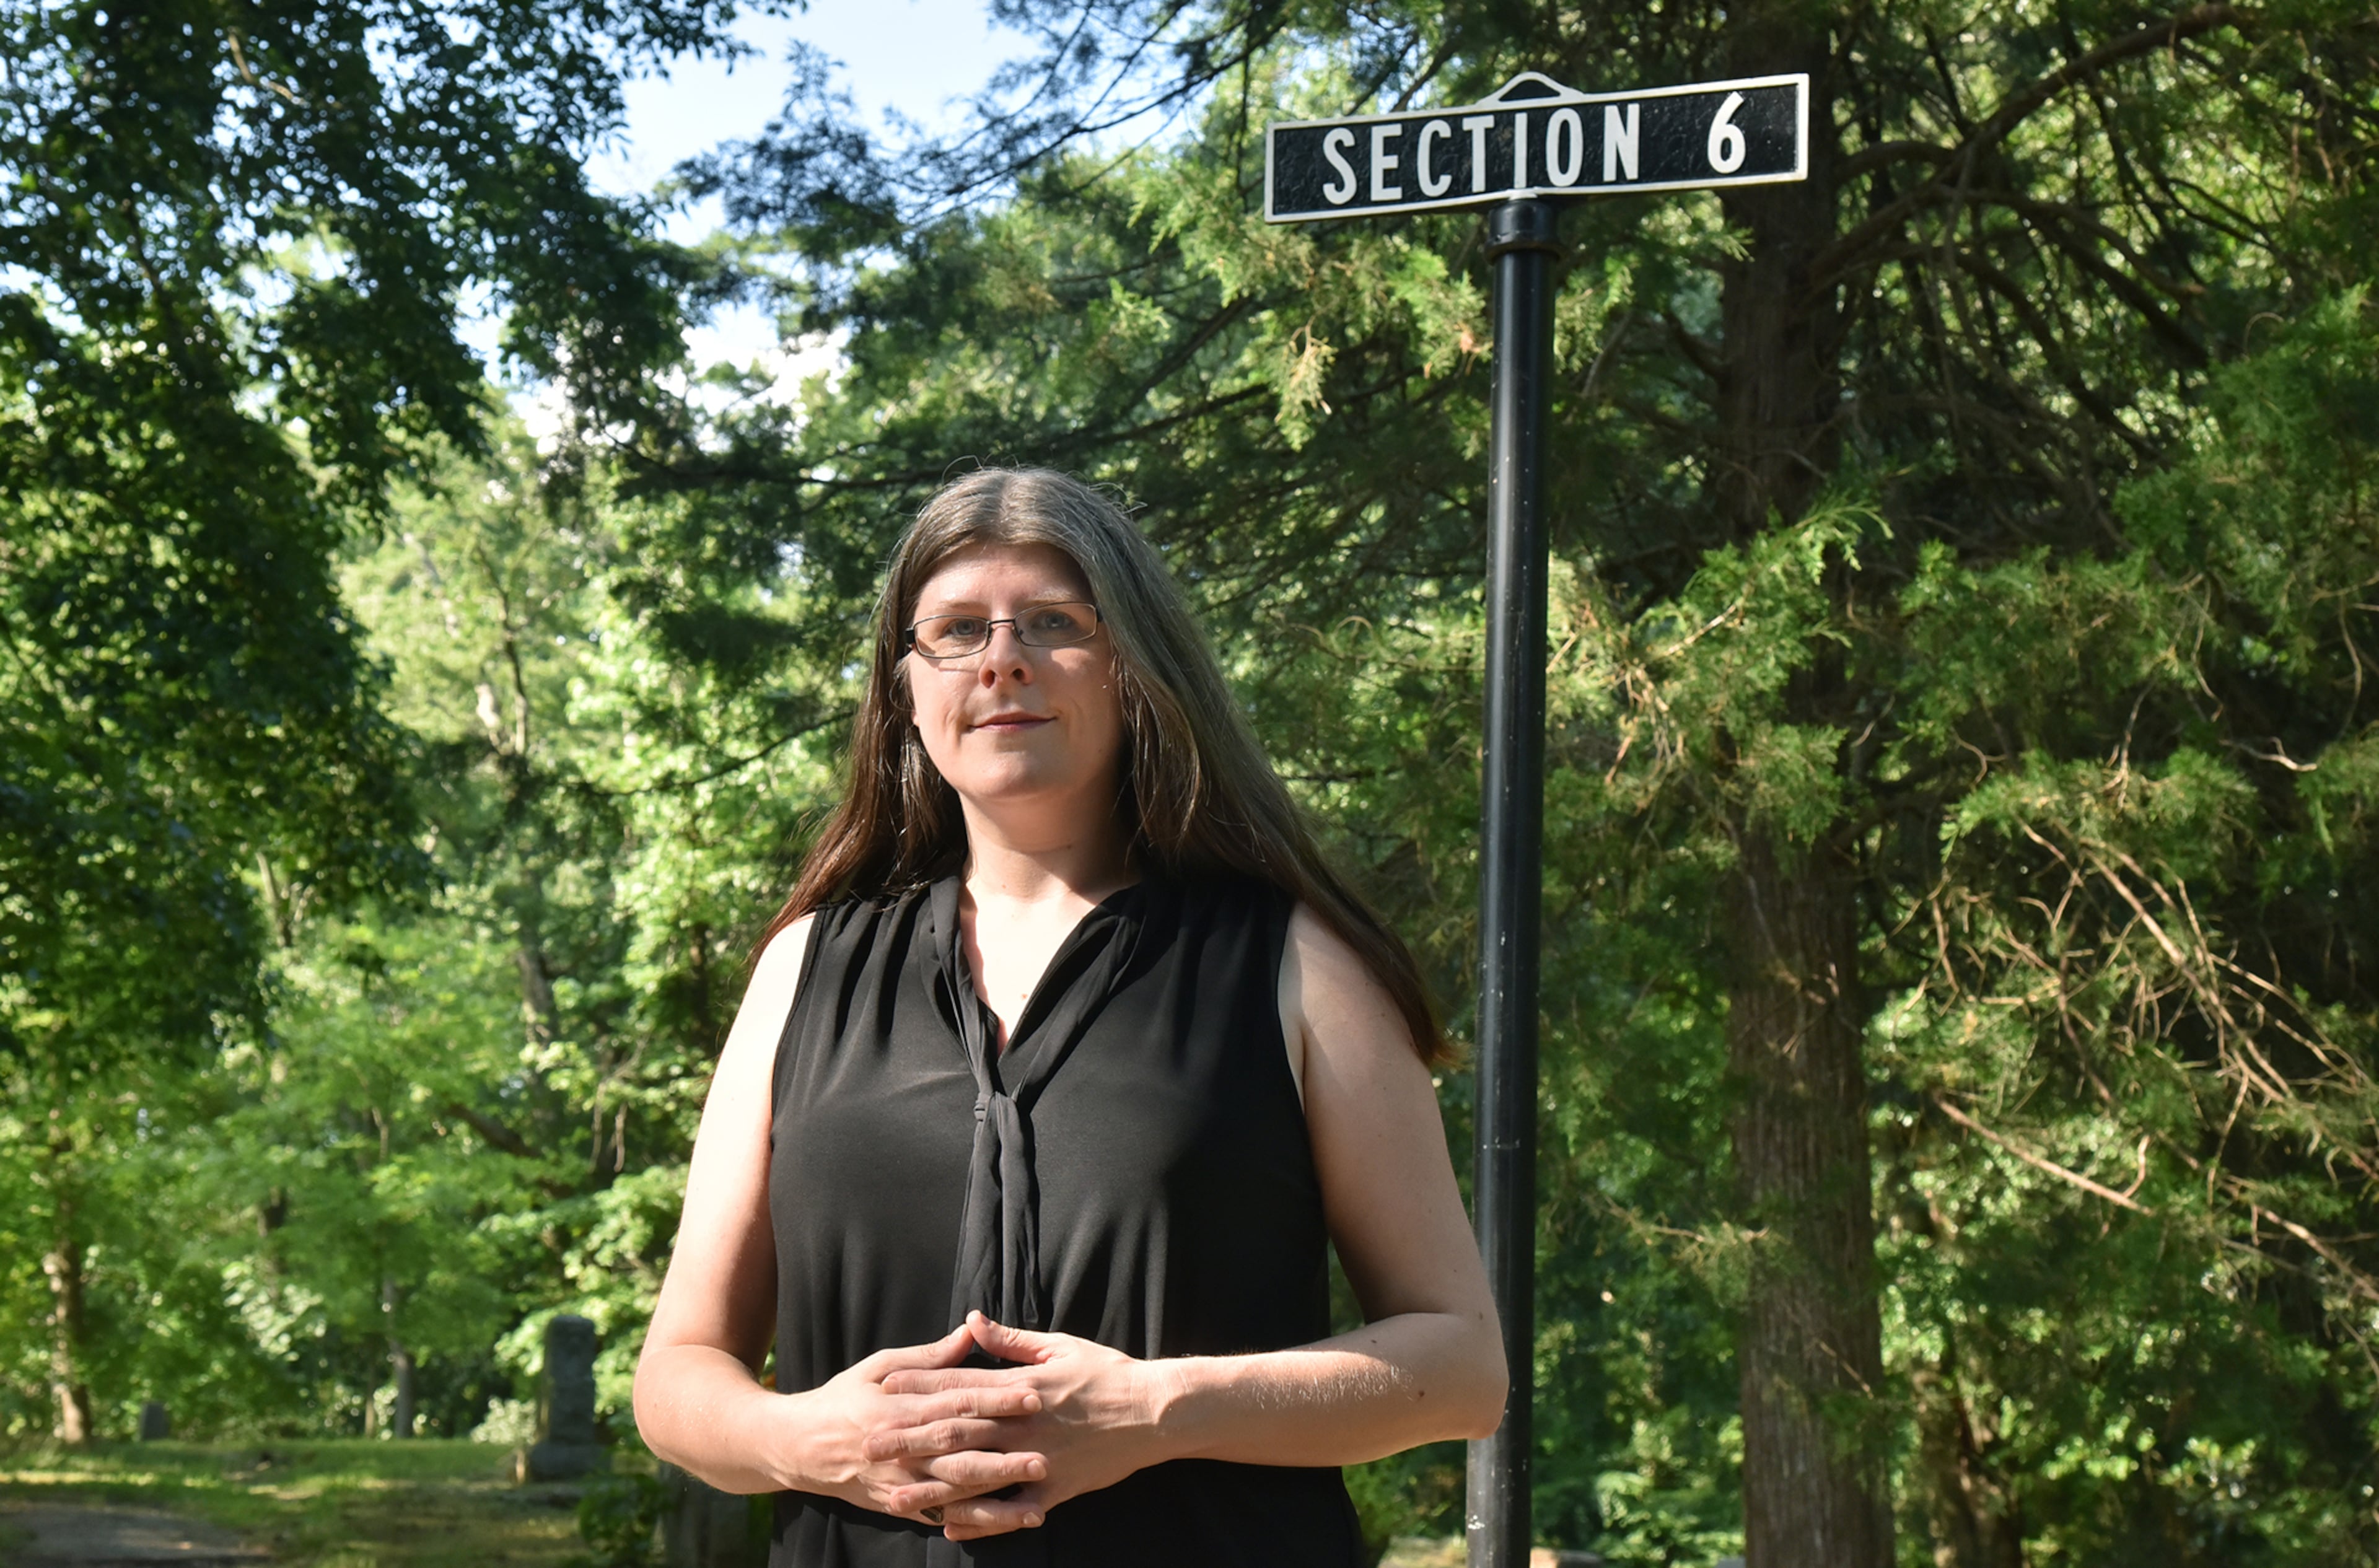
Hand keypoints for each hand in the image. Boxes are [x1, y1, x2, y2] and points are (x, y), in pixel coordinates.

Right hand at [776, 1321, 1050, 1529]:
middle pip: (961, 1449)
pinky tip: (1007, 1519)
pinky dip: (976, 1519)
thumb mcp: (878, 1367)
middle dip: (1005, 1452)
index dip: (996, 1400)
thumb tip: (969, 1332)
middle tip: (1045, 1451)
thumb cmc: (842, 1399)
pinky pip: (943, 1513)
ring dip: (998, 1491)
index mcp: (899, 1407)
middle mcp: (902, 1447)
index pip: (957, 1402)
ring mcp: (901, 1481)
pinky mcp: (900, 1504)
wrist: (797, 1447)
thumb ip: (928, 1356)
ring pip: (956, 1487)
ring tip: (1036, 1490)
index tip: (1033, 1395)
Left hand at [872, 1312, 1172, 1540]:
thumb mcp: (1059, 1346)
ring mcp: (1038, 1458)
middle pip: (957, 1432)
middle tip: (871, 1446)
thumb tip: (972, 1321)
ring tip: (895, 1496)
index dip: (919, 1386)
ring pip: (977, 1475)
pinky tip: (950, 1529)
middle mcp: (1023, 1423)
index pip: (960, 1384)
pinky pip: (1011, 1509)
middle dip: (910, 1439)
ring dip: (934, 1487)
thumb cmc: (1106, 1372)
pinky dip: (982, 1521)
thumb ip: (1011, 1339)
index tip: (882, 1388)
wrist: (1152, 1411)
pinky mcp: (1054, 1488)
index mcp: (1021, 1385)